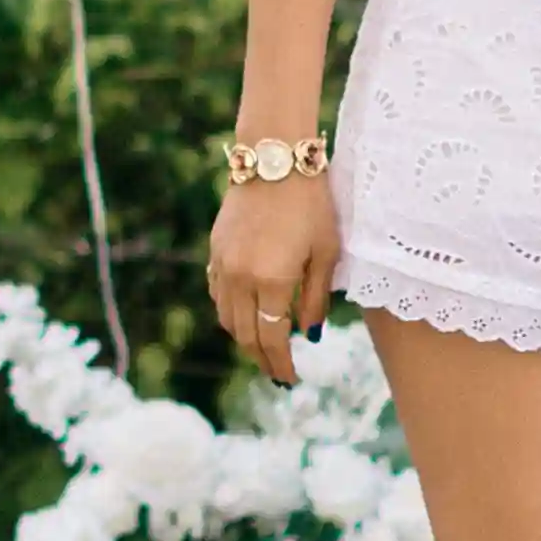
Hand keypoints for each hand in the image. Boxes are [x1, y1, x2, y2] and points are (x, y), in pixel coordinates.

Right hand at [207, 170, 338, 389]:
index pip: (273, 338)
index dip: (281, 364)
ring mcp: (224, 264)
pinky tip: (244, 316)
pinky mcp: (215, 250)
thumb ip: (316, 297)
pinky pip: (217, 294)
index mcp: (272, 280)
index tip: (291, 379)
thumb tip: (311, 334)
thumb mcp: (325, 252)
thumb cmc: (310, 203)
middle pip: (246, 335)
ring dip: (244, 339)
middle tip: (278, 373)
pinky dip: (229, 314)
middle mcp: (241, 277)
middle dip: (263, 359)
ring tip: (263, 350)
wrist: (275, 160)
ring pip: (226, 318)